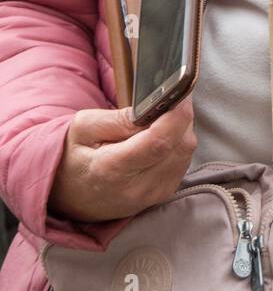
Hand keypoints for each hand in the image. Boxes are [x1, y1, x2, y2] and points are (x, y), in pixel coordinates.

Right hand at [47, 96, 196, 223]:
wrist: (67, 197)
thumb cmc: (72, 157)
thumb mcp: (84, 127)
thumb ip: (118, 118)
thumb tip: (153, 108)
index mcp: (112, 168)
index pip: (159, 141)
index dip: (176, 114)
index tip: (180, 92)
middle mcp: (136, 187)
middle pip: (179, 146)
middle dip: (180, 117)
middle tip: (168, 101)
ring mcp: (151, 195)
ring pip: (186, 153)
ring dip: (181, 131)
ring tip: (159, 120)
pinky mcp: (162, 195)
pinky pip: (183, 163)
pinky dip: (178, 145)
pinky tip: (161, 137)